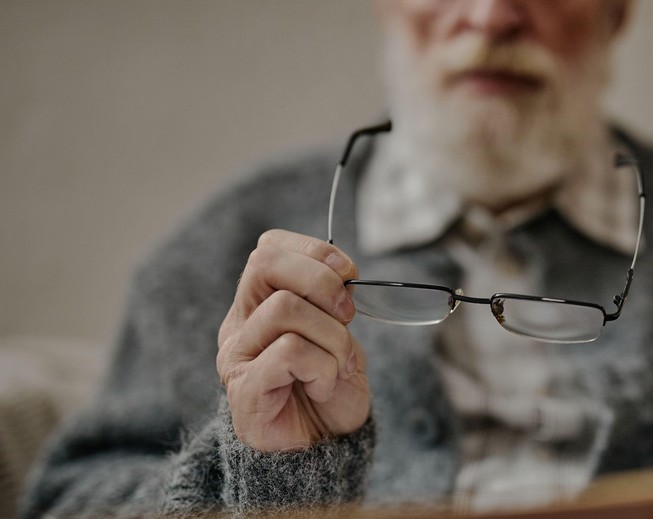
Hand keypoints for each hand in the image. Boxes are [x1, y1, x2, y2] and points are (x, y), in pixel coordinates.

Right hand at [216, 229, 369, 451]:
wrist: (323, 449)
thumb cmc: (329, 387)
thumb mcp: (338, 332)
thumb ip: (331, 299)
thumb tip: (343, 271)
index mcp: (258, 304)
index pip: (270, 248)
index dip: (315, 251)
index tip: (349, 274)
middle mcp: (240, 324)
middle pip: (266, 264)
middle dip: (322, 282)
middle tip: (347, 315)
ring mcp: (237, 356)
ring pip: (286, 308)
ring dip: (333, 336)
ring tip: (338, 364)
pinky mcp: (244, 389)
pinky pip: (291, 352)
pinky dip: (323, 366)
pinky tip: (323, 386)